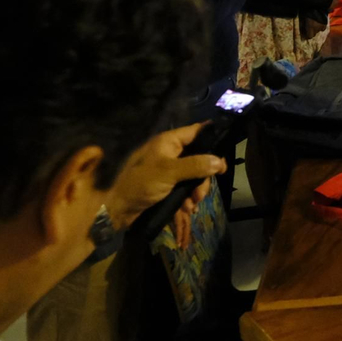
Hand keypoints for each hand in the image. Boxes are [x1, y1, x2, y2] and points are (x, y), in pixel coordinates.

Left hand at [105, 123, 226, 230]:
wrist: (117, 209)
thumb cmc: (140, 184)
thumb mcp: (169, 172)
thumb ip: (196, 165)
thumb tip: (220, 161)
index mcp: (168, 142)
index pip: (196, 131)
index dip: (211, 139)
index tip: (224, 154)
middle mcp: (169, 152)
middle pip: (199, 157)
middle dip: (203, 176)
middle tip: (201, 193)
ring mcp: (168, 169)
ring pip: (193, 175)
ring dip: (196, 190)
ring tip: (191, 205)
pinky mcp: (166, 184)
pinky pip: (184, 187)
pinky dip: (187, 197)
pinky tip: (186, 208)